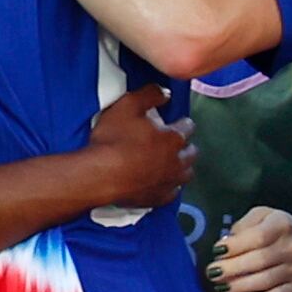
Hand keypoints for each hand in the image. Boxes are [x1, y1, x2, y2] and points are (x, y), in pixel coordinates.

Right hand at [85, 85, 196, 209]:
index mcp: (173, 138)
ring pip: (186, 175)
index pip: (187, 127)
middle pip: (191, 153)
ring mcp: (168, 182)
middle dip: (187, 147)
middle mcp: (176, 161)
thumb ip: (149, 95)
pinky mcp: (157, 199)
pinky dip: (170, 187)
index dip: (184, 123)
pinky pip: (171, 193)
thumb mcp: (127, 105)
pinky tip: (165, 184)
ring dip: (183, 167)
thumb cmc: (113, 138)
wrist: (100, 175)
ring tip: (176, 164)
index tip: (181, 121)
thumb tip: (166, 93)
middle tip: (180, 143)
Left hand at [206, 207, 291, 291]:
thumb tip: (227, 241)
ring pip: (266, 280)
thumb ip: (245, 223)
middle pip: (258, 260)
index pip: (256, 237)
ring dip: (240, 286)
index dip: (235, 246)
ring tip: (221, 287)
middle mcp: (291, 247)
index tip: (217, 251)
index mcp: (281, 225)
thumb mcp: (266, 215)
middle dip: (231, 268)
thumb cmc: (285, 230)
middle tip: (212, 273)